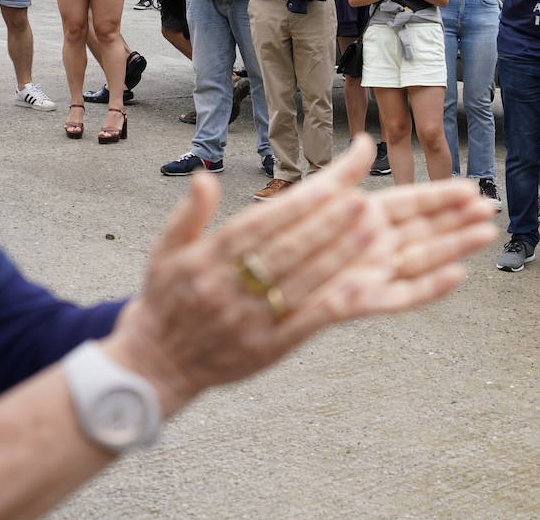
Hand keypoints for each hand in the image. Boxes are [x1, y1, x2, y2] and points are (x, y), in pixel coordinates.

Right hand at [97, 135, 496, 416]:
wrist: (152, 366)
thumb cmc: (167, 300)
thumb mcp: (166, 254)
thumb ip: (189, 215)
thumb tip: (204, 178)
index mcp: (218, 251)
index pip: (275, 215)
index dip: (315, 194)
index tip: (349, 172)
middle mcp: (239, 281)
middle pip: (300, 246)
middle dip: (339, 223)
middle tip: (375, 202)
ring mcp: (259, 314)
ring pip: (314, 279)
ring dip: (352, 257)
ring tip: (387, 233)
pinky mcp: (278, 342)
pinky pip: (323, 319)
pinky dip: (353, 303)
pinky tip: (378, 287)